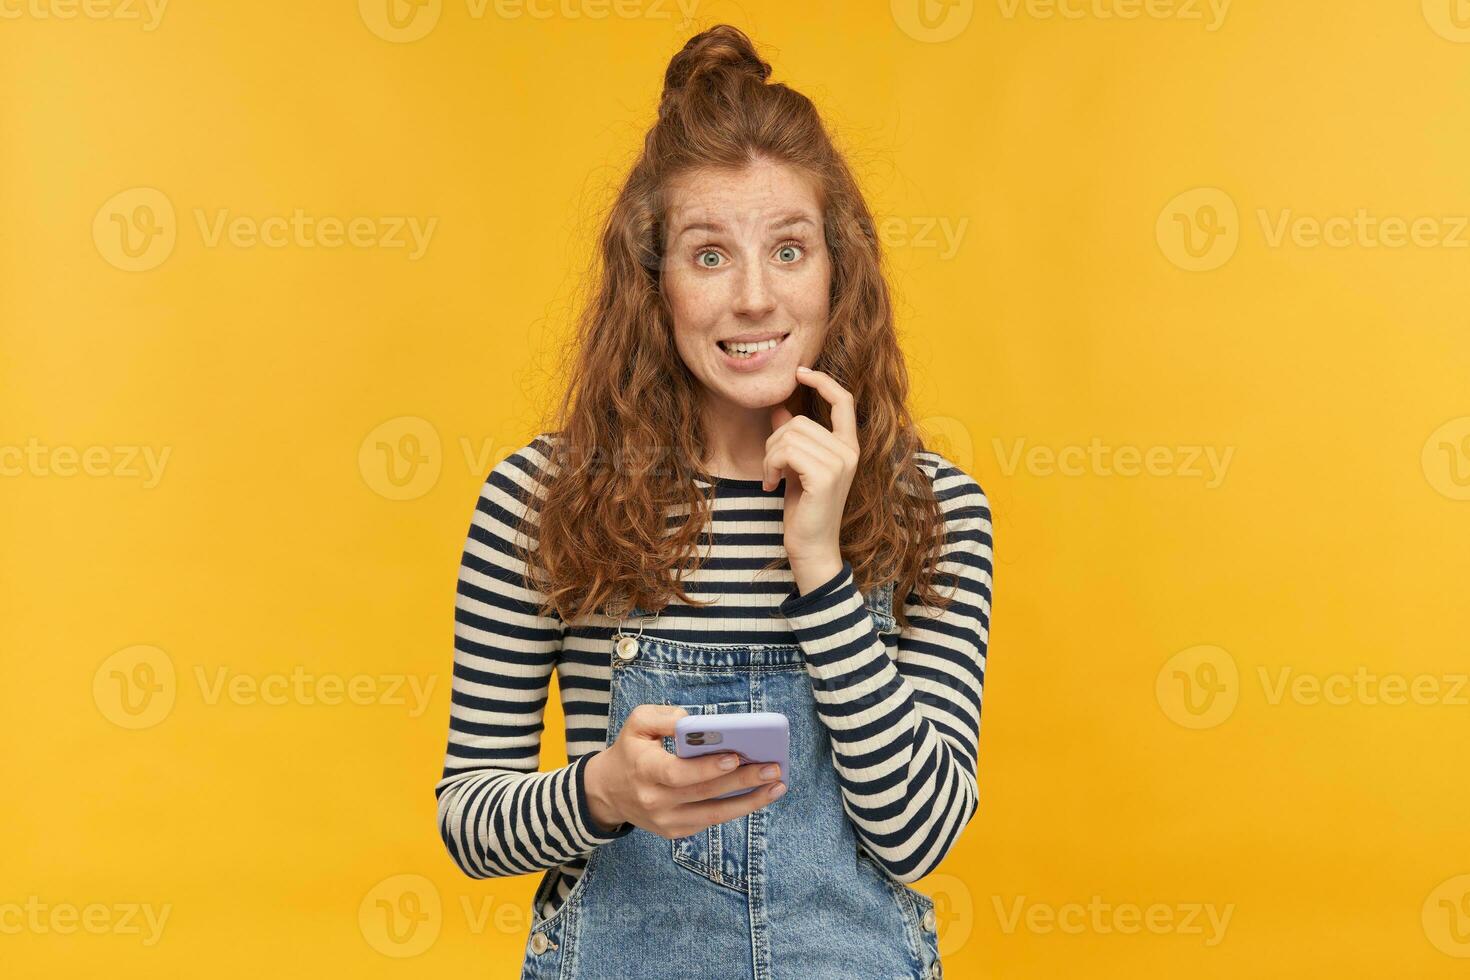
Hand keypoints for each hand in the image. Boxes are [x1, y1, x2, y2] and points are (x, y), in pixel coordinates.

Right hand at [583, 704, 786, 838]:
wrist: (608, 791)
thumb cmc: (631, 750)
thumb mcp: (637, 723)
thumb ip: (665, 718)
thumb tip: (698, 724)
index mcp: (644, 770)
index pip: (678, 774)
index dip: (707, 768)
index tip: (735, 757)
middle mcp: (654, 800)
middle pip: (704, 793)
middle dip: (742, 781)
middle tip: (773, 768)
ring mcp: (666, 821)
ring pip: (714, 814)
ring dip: (750, 801)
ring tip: (777, 786)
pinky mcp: (675, 831)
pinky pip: (711, 820)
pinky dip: (737, 808)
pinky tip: (760, 794)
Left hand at [765, 366, 857, 589]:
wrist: (812, 547)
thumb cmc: (804, 510)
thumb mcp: (797, 467)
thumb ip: (793, 438)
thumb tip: (780, 409)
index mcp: (848, 447)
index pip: (843, 400)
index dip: (822, 381)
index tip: (799, 373)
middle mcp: (849, 452)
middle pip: (800, 421)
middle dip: (775, 442)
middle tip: (771, 469)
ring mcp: (840, 463)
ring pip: (790, 436)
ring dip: (770, 457)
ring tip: (772, 479)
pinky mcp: (825, 476)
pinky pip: (787, 451)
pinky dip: (771, 466)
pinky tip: (771, 486)